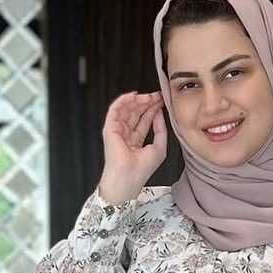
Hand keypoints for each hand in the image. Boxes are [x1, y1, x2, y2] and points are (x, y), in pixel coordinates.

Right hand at [98, 91, 167, 205]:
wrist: (129, 176)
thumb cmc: (141, 169)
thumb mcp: (160, 147)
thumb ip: (161, 130)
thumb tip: (159, 114)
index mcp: (136, 142)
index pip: (144, 121)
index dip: (153, 110)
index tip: (161, 103)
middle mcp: (126, 136)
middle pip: (136, 114)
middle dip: (147, 103)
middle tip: (157, 97)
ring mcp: (117, 131)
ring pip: (127, 110)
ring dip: (138, 101)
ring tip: (149, 96)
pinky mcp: (110, 127)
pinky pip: (115, 109)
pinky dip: (123, 100)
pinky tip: (133, 96)